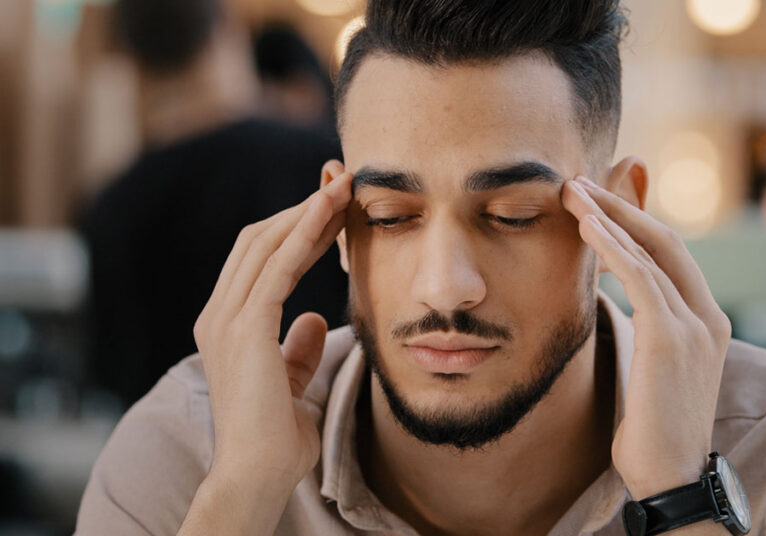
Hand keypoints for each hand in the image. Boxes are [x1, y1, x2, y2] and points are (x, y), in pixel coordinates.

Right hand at [190, 165, 350, 492]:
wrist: (257, 471)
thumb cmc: (276, 435)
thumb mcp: (291, 380)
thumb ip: (298, 348)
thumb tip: (315, 319)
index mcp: (227, 325)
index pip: (259, 259)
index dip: (295, 229)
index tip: (332, 208)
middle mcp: (219, 315)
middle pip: (258, 241)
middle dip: (301, 210)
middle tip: (342, 185)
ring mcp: (226, 319)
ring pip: (265, 245)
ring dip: (307, 212)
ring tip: (343, 187)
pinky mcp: (245, 328)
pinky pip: (277, 267)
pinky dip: (304, 234)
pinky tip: (329, 213)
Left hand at [561, 176, 731, 499]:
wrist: (671, 476)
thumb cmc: (653, 428)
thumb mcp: (653, 367)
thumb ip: (647, 327)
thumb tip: (627, 300)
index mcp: (707, 320)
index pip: (670, 253)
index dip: (633, 221)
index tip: (594, 201)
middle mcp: (709, 316)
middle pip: (666, 239)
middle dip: (621, 205)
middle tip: (578, 182)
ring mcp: (696, 325)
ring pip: (653, 250)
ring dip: (610, 216)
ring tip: (572, 192)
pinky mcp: (674, 338)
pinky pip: (642, 277)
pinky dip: (614, 245)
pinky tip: (586, 226)